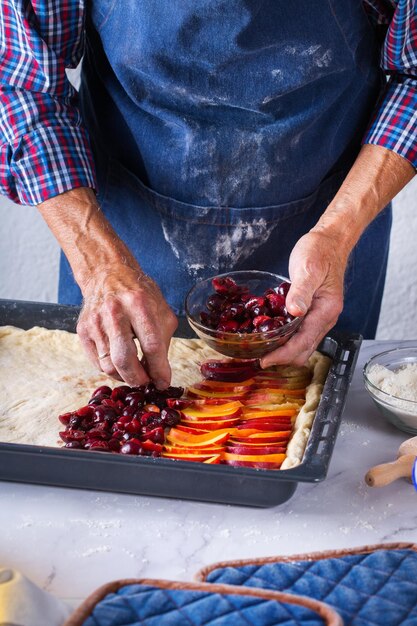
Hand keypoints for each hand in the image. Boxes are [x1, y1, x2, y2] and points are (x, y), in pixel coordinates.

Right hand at [77, 266, 177, 387]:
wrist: (108, 275)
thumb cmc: (139, 296)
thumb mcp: (161, 311)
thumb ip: (162, 342)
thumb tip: (158, 375)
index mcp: (139, 304)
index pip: (151, 345)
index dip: (159, 369)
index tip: (163, 382)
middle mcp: (114, 312)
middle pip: (124, 359)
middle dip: (138, 379)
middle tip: (146, 383)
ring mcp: (95, 322)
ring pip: (109, 366)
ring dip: (124, 376)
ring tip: (135, 371)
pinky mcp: (83, 330)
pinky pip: (97, 363)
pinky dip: (111, 369)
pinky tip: (121, 362)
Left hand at [260, 145, 414, 367]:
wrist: (330, 241)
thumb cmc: (320, 251)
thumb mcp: (308, 268)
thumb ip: (301, 291)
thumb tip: (295, 312)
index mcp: (326, 310)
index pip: (303, 342)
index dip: (283, 355)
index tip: (264, 360)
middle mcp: (325, 318)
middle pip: (304, 350)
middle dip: (282, 358)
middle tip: (258, 358)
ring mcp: (320, 317)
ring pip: (303, 345)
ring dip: (284, 352)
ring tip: (262, 351)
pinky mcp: (313, 313)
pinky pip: (301, 335)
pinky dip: (287, 341)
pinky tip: (272, 337)